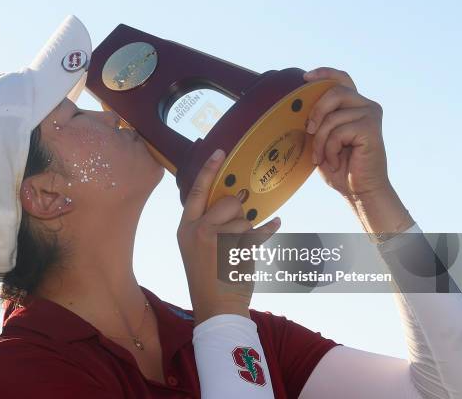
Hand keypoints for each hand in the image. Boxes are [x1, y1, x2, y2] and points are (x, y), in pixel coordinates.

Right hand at [176, 149, 280, 324]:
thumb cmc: (209, 279)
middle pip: (227, 202)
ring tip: (238, 254)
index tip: (220, 152)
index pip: (196, 191)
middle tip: (234, 235)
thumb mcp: (196, 249)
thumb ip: (208, 225)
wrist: (216, 309)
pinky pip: (259, 230)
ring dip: (247, 233)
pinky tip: (276, 225)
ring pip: (244, 219)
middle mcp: (198, 229)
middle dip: (237, 213)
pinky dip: (269, 229)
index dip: (209, 170)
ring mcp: (217, 239)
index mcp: (185, 228)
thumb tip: (236, 202)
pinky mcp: (236, 249)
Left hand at [304, 67, 390, 198]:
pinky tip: (335, 161)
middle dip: (315, 113)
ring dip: (321, 140)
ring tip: (323, 157)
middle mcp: (366, 105)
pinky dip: (330, 149)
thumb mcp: (322, 139)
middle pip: (334, 92)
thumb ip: (318, 121)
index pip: (341, 79)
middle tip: (309, 132)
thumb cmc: (340, 167)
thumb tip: (297, 108)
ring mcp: (371, 115)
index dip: (325, 74)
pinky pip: (339, 131)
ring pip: (332, 116)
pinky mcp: (371, 127)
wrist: (359, 190)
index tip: (306, 78)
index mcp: (354, 105)